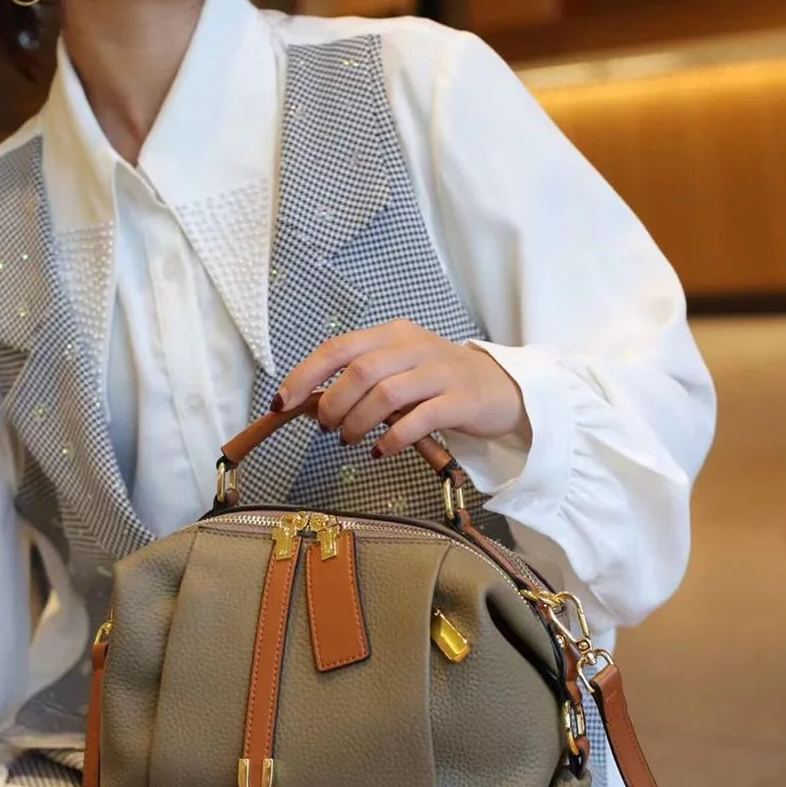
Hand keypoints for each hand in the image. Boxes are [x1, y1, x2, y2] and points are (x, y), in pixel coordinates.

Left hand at [273, 320, 530, 456]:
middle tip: (327, 427)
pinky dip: (393, 437)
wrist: (503, 388)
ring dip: (358, 422)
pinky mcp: (460, 401)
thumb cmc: (439, 382)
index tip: (282, 402)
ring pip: (386, 393)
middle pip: (360, 370)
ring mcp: (439, 373)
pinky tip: (381, 451)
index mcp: (391, 335)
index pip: (338, 347)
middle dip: (333, 403)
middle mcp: (413, 347)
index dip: (305, 374)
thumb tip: (309, 401)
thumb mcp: (398, 368)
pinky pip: (419, 418)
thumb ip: (360, 378)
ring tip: (349, 440)